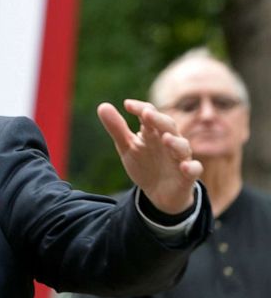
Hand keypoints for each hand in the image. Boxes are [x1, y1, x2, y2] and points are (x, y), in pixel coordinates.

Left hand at [98, 99, 202, 213]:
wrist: (158, 193)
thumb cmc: (145, 164)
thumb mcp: (128, 147)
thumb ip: (117, 128)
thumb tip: (102, 106)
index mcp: (154, 133)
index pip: (150, 115)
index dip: (140, 109)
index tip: (127, 104)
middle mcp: (170, 141)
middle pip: (168, 126)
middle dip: (158, 120)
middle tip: (147, 113)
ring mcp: (180, 157)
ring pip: (182, 146)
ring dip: (175, 142)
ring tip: (165, 138)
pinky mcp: (188, 175)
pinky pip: (194, 169)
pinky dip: (191, 167)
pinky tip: (184, 166)